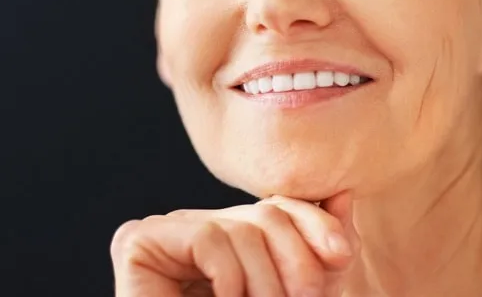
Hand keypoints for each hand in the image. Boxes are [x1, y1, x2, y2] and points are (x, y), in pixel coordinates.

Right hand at [110, 191, 358, 295]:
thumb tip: (342, 195)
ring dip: (263, 282)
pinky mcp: (138, 240)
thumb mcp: (293, 292)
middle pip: (265, 214)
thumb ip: (318, 251)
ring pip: (238, 228)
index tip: (342, 255)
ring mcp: (167, 230)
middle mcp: (198, 225)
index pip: (281, 208)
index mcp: (232, 235)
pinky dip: (228, 277)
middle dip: (296, 259)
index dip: (315, 225)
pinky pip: (207, 237)